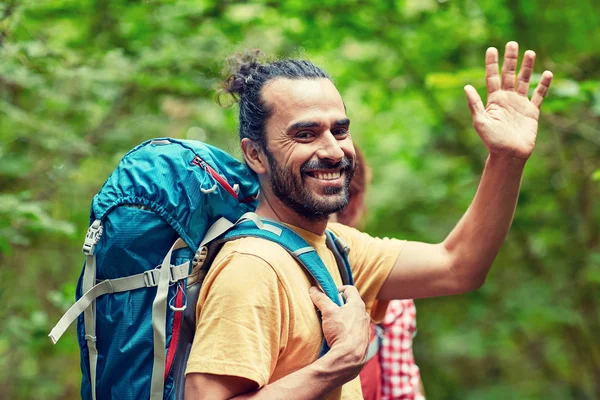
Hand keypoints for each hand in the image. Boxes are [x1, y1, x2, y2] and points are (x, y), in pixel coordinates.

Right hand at [309, 285, 369, 376]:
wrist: (350, 357)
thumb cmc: (341, 332)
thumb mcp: (328, 312)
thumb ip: (321, 299)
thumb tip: (313, 289)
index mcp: (358, 304)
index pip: (349, 289)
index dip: (338, 289)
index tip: (328, 295)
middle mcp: (364, 314)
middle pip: (351, 303)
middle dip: (338, 305)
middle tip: (328, 310)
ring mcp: (365, 327)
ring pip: (353, 317)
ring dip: (343, 317)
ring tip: (332, 324)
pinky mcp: (363, 339)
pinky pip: (355, 329)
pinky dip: (347, 329)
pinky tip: (338, 335)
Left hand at [464, 41, 552, 159]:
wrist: (509, 154)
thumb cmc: (492, 141)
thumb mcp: (480, 122)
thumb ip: (474, 104)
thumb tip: (466, 86)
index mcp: (493, 100)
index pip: (492, 77)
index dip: (491, 63)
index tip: (491, 48)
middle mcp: (506, 99)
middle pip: (509, 74)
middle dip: (510, 59)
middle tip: (512, 43)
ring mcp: (520, 104)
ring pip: (524, 81)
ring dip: (527, 67)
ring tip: (530, 52)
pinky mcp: (532, 111)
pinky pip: (539, 95)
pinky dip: (543, 85)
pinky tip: (547, 73)